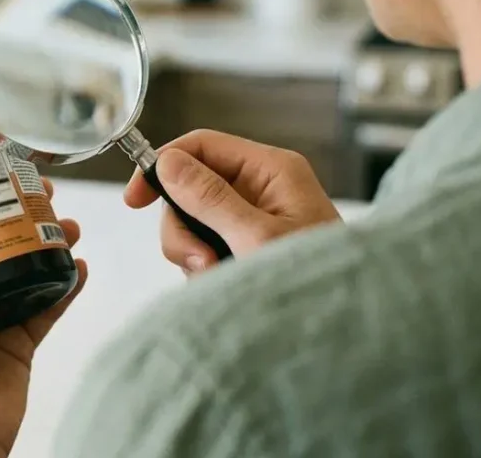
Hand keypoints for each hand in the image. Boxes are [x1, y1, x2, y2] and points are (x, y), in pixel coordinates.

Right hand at [124, 130, 340, 275]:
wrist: (345, 334)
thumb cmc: (317, 282)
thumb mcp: (256, 237)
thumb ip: (210, 198)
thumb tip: (169, 163)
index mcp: (272, 170)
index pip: (203, 146)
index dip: (164, 166)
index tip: (135, 199)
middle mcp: (263, 189)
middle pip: (191, 189)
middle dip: (184, 227)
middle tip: (199, 260)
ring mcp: (256, 219)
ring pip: (194, 223)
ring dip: (193, 254)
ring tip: (218, 277)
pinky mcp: (249, 247)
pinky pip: (207, 247)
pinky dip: (205, 269)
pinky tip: (224, 286)